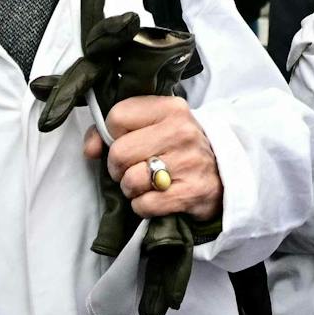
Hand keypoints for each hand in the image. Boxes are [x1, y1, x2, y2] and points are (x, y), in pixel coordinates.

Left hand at [87, 95, 221, 223]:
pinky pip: (144, 205)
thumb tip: (90, 149)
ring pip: (130, 181)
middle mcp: (181, 131)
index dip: (112, 135)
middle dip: (118, 168)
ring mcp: (188, 162)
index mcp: (170, 108)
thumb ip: (115, 131)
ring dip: (131, 189)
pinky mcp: (191, 193)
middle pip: (120, 152)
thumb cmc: (179, 148)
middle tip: (132, 168)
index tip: (125, 142)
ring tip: (147, 183)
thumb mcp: (155, 126)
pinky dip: (143, 206)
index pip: (117, 116)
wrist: (223, 175)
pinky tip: (157, 197)